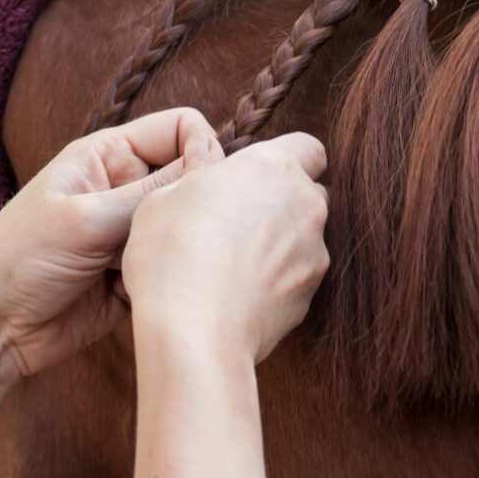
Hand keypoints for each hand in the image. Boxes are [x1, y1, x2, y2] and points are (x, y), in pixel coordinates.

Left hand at [0, 108, 223, 376]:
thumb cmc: (20, 260)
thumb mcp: (87, 219)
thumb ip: (152, 193)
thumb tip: (215, 166)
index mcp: (109, 155)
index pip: (180, 129)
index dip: (202, 150)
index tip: (200, 187)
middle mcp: (126, 188)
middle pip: (190, 177)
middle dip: (192, 204)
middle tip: (178, 235)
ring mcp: (132, 232)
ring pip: (185, 225)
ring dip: (179, 244)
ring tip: (155, 267)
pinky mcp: (136, 272)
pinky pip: (174, 265)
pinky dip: (171, 277)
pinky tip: (151, 293)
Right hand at [122, 132, 329, 363]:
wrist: (194, 330)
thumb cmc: (172, 253)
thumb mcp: (164, 196)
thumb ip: (197, 173)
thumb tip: (207, 163)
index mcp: (273, 166)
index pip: (308, 147)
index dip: (285, 158)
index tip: (253, 176)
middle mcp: (306, 204)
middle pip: (309, 193)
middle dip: (282, 200)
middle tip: (238, 217)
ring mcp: (314, 252)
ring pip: (305, 237)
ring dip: (280, 242)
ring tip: (234, 261)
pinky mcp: (310, 295)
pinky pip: (297, 276)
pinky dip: (277, 278)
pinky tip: (240, 290)